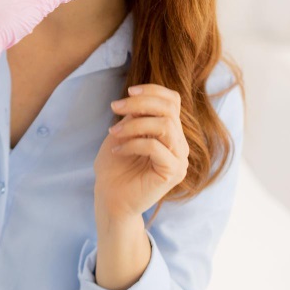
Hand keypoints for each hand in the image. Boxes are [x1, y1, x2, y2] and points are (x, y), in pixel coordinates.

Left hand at [94, 85, 189, 222]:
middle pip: (169, 109)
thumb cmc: (114, 166)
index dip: (153, 91)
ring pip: (164, 126)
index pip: (173, 101)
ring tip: (113, 133)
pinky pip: (155, 147)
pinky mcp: (173, 172)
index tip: (129, 91)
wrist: (110, 198)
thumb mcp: (123, 133)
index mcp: (169, 132)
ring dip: (133, 125)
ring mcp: (179, 159)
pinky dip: (132, 144)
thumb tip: (139, 97)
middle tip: (114, 108)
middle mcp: (179, 144)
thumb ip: (135, 116)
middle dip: (139, 103)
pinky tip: (117, 150)